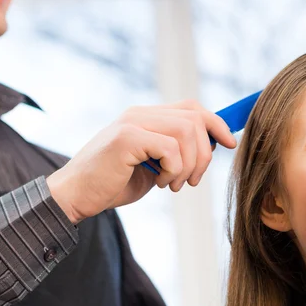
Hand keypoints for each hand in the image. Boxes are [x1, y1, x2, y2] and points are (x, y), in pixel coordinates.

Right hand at [46, 100, 236, 223]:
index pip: (191, 108)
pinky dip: (174, 170)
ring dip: (188, 165)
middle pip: (194, 117)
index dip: (216, 123)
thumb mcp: (152, 165)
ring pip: (186, 132)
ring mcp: (131, 123)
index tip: (230, 143)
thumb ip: (175, 151)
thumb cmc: (112, 183)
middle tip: (193, 180)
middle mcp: (139, 113)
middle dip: (204, 153)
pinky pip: (170, 148)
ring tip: (174, 185)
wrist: (75, 197)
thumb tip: (210, 146)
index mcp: (146, 117)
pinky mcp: (126, 137)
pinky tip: (160, 183)